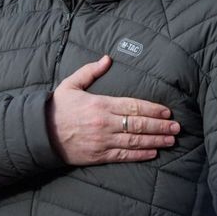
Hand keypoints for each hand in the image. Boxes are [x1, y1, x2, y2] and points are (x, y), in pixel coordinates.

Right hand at [46, 55, 179, 164]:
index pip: (133, 106)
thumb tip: (107, 59)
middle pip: (138, 125)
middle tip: (177, 127)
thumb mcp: (71, 84)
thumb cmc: (56, 107)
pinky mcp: (98, 156)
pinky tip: (153, 153)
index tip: (167, 111)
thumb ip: (91, 71)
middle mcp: (104, 123)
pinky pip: (123, 156)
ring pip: (134, 141)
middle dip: (160, 126)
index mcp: (100, 104)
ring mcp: (102, 141)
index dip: (152, 109)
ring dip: (155, 141)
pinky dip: (139, 155)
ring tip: (171, 140)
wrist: (39, 133)